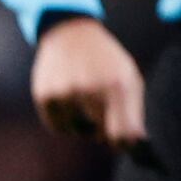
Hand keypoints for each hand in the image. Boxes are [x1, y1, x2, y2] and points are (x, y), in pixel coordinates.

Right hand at [29, 16, 144, 145]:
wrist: (71, 34)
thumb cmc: (107, 62)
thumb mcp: (129, 78)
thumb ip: (134, 112)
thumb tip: (135, 146)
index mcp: (118, 85)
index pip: (123, 134)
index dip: (125, 145)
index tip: (124, 145)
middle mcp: (91, 89)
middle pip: (100, 134)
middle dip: (105, 131)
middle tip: (105, 115)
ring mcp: (65, 93)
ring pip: (77, 132)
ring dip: (83, 126)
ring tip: (86, 103)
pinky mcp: (45, 95)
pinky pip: (58, 127)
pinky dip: (65, 122)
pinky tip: (70, 102)